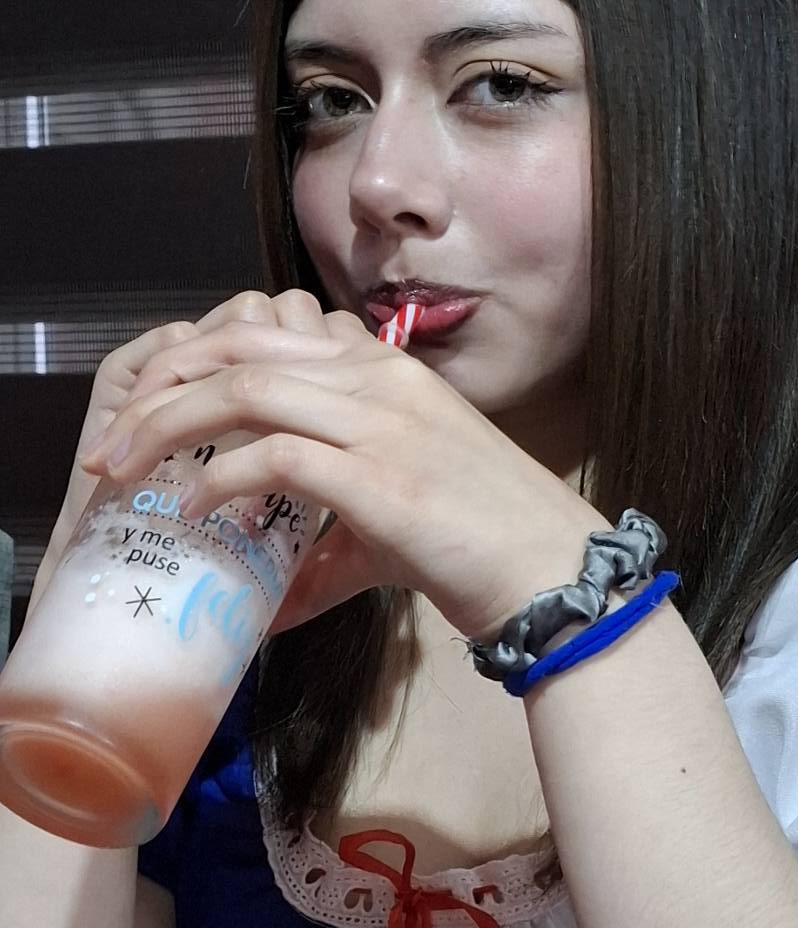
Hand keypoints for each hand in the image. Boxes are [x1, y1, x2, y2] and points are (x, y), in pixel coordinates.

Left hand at [80, 291, 603, 644]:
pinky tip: (196, 509)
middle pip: (239, 347)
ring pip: (245, 390)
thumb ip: (325, 537)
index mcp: (381, 369)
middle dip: (161, 387)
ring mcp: (382, 422)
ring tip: (130, 471)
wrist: (552, 572)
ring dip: (170, 427)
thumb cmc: (480, 544)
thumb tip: (267, 596)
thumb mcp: (392, 518)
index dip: (191, 360)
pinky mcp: (382, 477)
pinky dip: (221, 479)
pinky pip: (276, 456)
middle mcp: (379, 378)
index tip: (147, 408)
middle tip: (116, 441)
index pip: (263, 331)